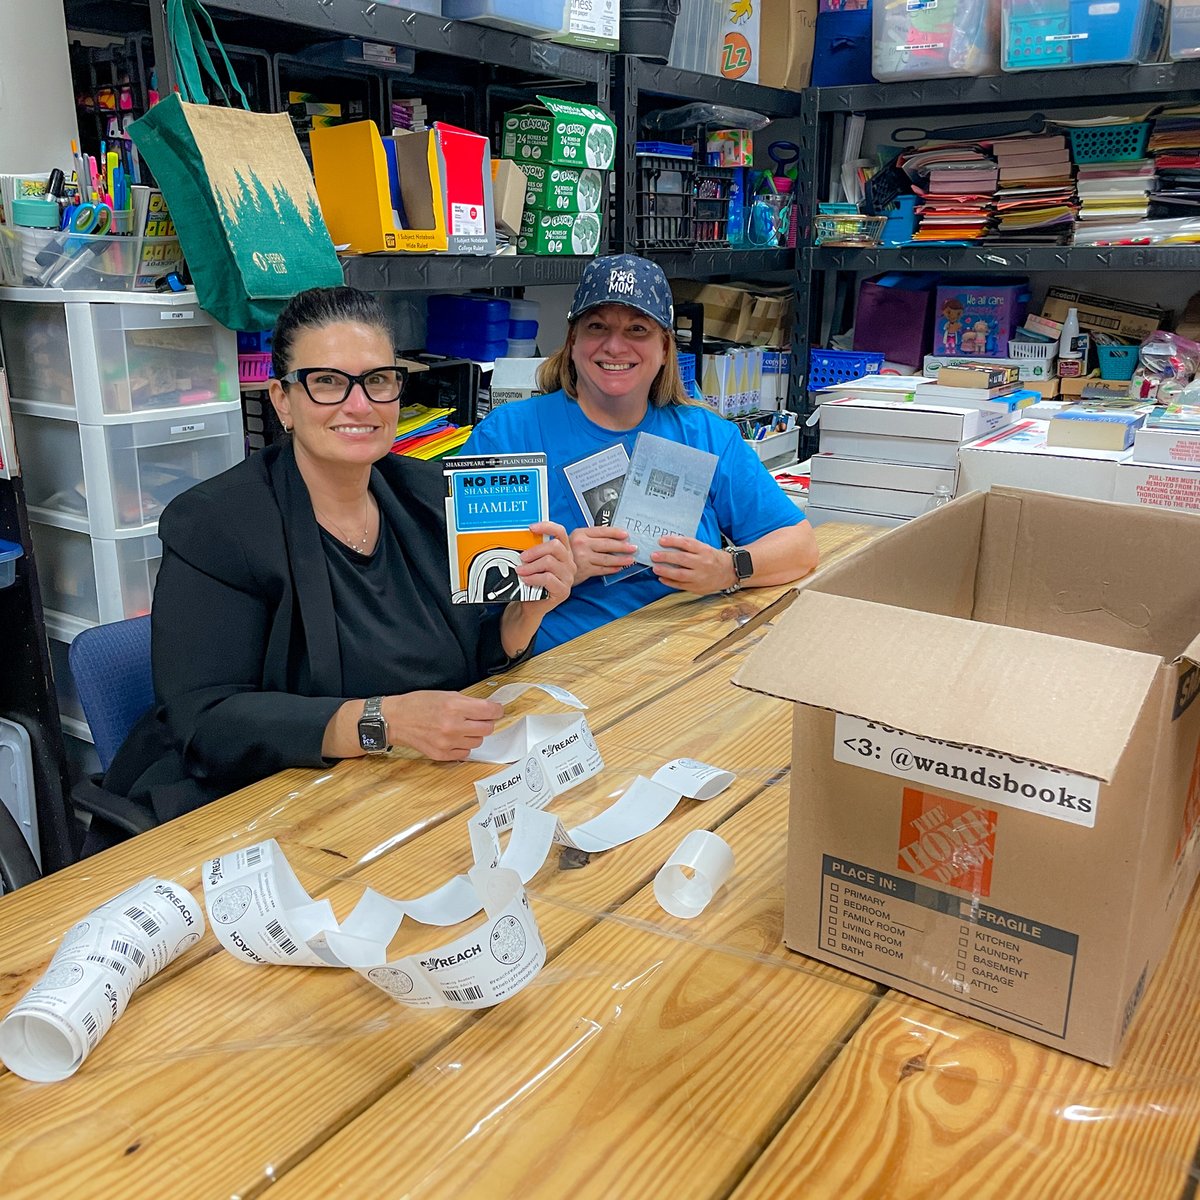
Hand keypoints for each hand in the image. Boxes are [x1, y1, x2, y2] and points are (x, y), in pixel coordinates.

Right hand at [384, 691, 503, 760]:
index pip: (489, 711)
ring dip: (474, 734)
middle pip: (487, 729)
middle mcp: (452, 726)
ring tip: (462, 727)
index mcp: (454, 707)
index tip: (497, 710)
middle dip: (486, 722)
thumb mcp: (446, 694)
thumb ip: (468, 702)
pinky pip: (466, 752)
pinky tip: (454, 738)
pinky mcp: (442, 755)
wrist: (396, 720)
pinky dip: (463, 745)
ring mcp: (447, 743)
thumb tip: (488, 709)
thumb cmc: (419, 704)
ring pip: (478, 742)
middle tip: (478, 718)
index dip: (497, 710)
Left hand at [516, 521, 574, 611]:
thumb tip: (522, 539)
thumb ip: (533, 552)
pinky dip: (533, 578)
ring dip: (531, 566)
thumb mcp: (533, 563)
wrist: (532, 605)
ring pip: (550, 562)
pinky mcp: (563, 590)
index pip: (560, 533)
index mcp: (563, 552)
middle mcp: (569, 563)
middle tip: (522, 557)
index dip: (547, 527)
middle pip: (555, 546)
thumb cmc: (533, 583)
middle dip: (535, 551)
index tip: (531, 528)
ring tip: (521, 571)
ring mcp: (568, 577)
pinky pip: (547, 578)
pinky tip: (526, 580)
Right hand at [568, 525, 637, 583]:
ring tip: (630, 559)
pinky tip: (619, 568)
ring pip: (606, 558)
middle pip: (607, 545)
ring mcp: (583, 558)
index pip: (602, 531)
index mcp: (580, 533)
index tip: (626, 534)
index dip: (616, 533)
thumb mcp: (576, 538)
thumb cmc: (568, 551)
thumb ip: (591, 537)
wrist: (554, 566)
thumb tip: (613, 537)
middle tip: (633, 547)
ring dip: (620, 559)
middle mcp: (581, 544)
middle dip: (622, 547)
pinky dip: (612, 569)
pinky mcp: (584, 570)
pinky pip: (602, 569)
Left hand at [650, 534, 734, 594]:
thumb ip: (689, 547)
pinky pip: (681, 585)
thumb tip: (668, 544)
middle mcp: (703, 563)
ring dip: (665, 571)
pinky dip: (670, 582)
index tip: (661, 540)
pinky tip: (662, 578)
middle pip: (682, 559)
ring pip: (680, 574)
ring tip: (655, 568)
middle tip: (654, 555)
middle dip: (666, 557)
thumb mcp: (704, 548)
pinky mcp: (697, 587)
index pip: (687, 543)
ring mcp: (700, 577)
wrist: (729, 572)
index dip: (673, 541)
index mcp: (704, 550)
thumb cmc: (713, 558)